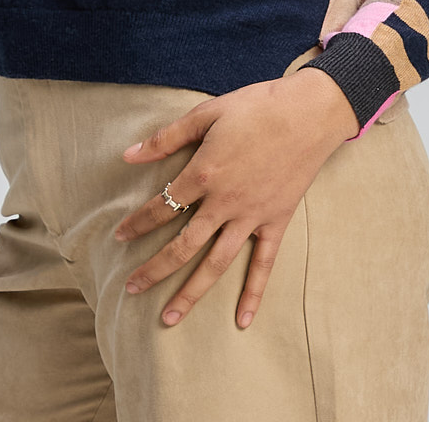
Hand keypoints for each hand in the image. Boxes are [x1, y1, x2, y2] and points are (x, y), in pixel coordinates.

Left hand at [112, 67, 359, 328]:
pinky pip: (263, 265)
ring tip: (169, 318)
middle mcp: (225, 203)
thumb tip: (128, 155)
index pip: (162, 205)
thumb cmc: (256, 107)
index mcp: (205, 173)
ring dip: (191, 293)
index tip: (120, 237)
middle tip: (131, 288)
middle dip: (154, 270)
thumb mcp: (207, 113)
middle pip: (183, 246)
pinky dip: (253, 294)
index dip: (138, 222)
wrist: (309, 113)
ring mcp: (252, 216)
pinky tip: (241, 321)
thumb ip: (167, 138)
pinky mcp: (276, 222)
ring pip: (216, 263)